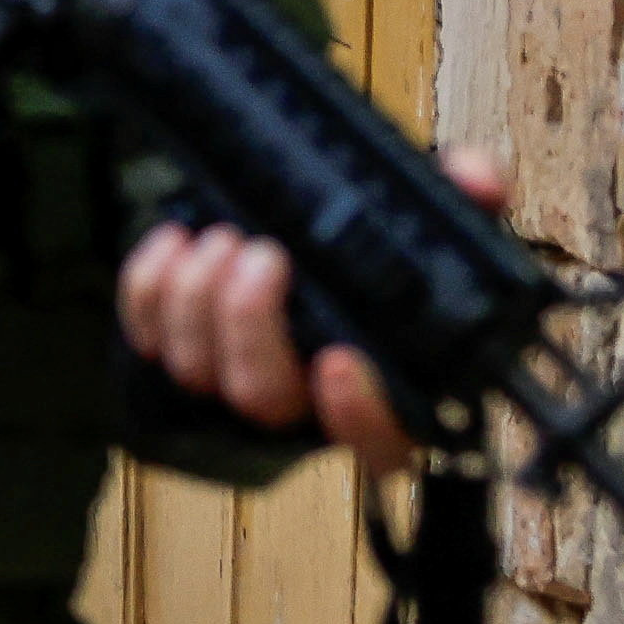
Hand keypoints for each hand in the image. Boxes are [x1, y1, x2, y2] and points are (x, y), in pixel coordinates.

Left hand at [118, 151, 509, 474]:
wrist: (303, 246)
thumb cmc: (379, 259)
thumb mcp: (434, 232)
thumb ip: (464, 205)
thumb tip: (477, 178)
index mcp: (385, 394)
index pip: (381, 445)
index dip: (359, 418)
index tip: (339, 362)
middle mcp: (305, 405)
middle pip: (265, 399)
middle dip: (251, 326)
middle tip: (262, 255)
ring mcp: (233, 386)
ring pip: (198, 371)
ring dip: (198, 300)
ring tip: (222, 238)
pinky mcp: (176, 356)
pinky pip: (147, 339)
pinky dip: (148, 289)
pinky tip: (175, 241)